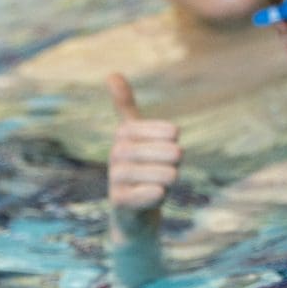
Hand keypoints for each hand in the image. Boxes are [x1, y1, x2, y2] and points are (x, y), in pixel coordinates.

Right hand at [107, 74, 181, 239]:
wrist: (131, 214)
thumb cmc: (140, 169)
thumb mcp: (134, 136)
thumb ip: (125, 107)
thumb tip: (111, 73)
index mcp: (124, 134)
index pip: (166, 131)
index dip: (174, 140)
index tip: (170, 142)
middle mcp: (117, 154)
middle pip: (168, 154)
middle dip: (175, 163)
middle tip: (169, 168)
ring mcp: (116, 178)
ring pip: (164, 175)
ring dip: (170, 180)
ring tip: (162, 183)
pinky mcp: (119, 202)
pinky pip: (151, 195)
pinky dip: (158, 196)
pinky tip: (154, 195)